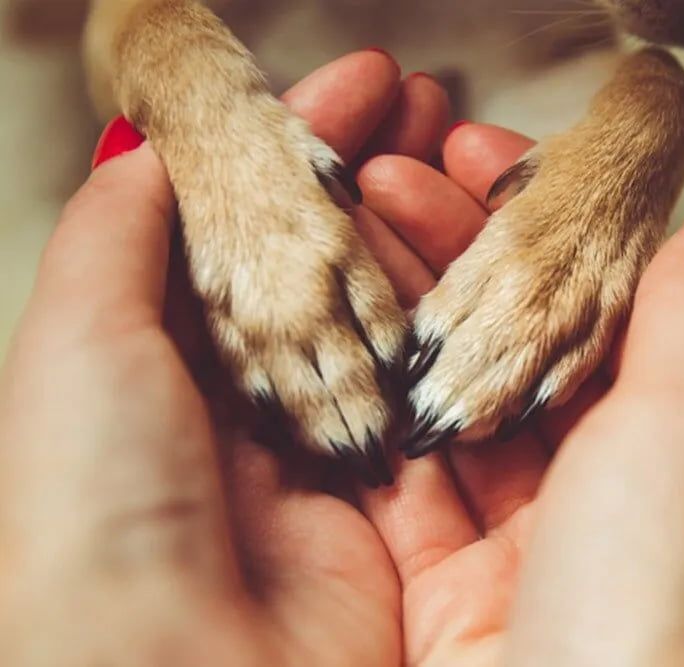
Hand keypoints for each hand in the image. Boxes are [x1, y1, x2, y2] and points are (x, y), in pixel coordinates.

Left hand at [0, 51, 450, 665]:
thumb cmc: (96, 505)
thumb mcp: (82, 341)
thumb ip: (120, 235)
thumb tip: (148, 149)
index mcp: (181, 358)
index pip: (259, 224)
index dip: (308, 145)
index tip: (365, 85)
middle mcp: (259, 403)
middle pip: (334, 265)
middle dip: (381, 175)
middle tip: (428, 104)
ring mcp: (334, 451)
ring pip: (394, 321)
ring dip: (432, 235)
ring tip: (465, 153)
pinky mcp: (400, 504)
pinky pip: (440, 395)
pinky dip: (464, 328)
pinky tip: (490, 260)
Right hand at [357, 130, 683, 664]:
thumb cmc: (670, 618)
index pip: (615, 303)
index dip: (551, 225)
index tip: (484, 155)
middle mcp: (612, 494)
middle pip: (527, 345)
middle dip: (458, 256)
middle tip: (387, 178)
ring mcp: (527, 542)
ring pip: (459, 400)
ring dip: (405, 314)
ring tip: (344, 228)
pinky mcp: (449, 589)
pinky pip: (404, 476)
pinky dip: (369, 404)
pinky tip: (330, 330)